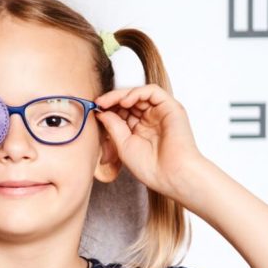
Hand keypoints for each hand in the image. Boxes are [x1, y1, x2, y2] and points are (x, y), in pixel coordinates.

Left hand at [93, 83, 202, 197]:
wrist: (171, 175)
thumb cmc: (151, 167)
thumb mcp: (123, 145)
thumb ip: (113, 126)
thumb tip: (101, 112)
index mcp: (141, 130)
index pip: (123, 111)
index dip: (109, 108)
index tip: (95, 109)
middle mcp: (151, 119)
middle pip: (130, 101)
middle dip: (113, 100)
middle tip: (99, 103)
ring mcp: (161, 112)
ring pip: (139, 94)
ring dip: (121, 95)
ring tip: (108, 102)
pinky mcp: (171, 107)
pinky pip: (152, 91)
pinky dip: (137, 93)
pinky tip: (125, 102)